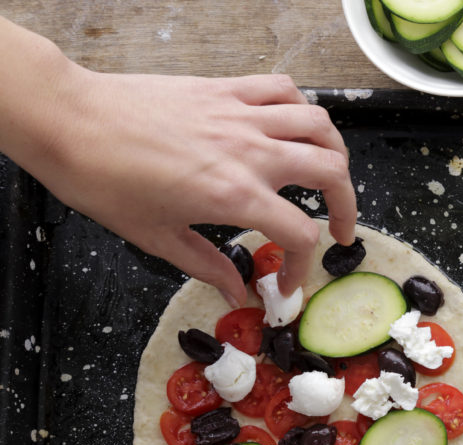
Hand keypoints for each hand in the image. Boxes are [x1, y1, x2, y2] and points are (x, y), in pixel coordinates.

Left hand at [0, 19, 356, 302]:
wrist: (69, 121)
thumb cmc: (103, 180)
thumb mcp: (157, 237)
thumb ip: (208, 266)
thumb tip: (237, 291)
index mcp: (234, 196)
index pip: (300, 234)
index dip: (302, 266)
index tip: (287, 282)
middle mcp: (250, 153)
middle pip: (331, 173)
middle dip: (346, 207)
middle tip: (339, 228)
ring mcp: (241, 116)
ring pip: (320, 126)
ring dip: (336, 154)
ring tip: (331, 174)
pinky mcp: (225, 90)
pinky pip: (284, 90)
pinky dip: (301, 107)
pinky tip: (293, 126)